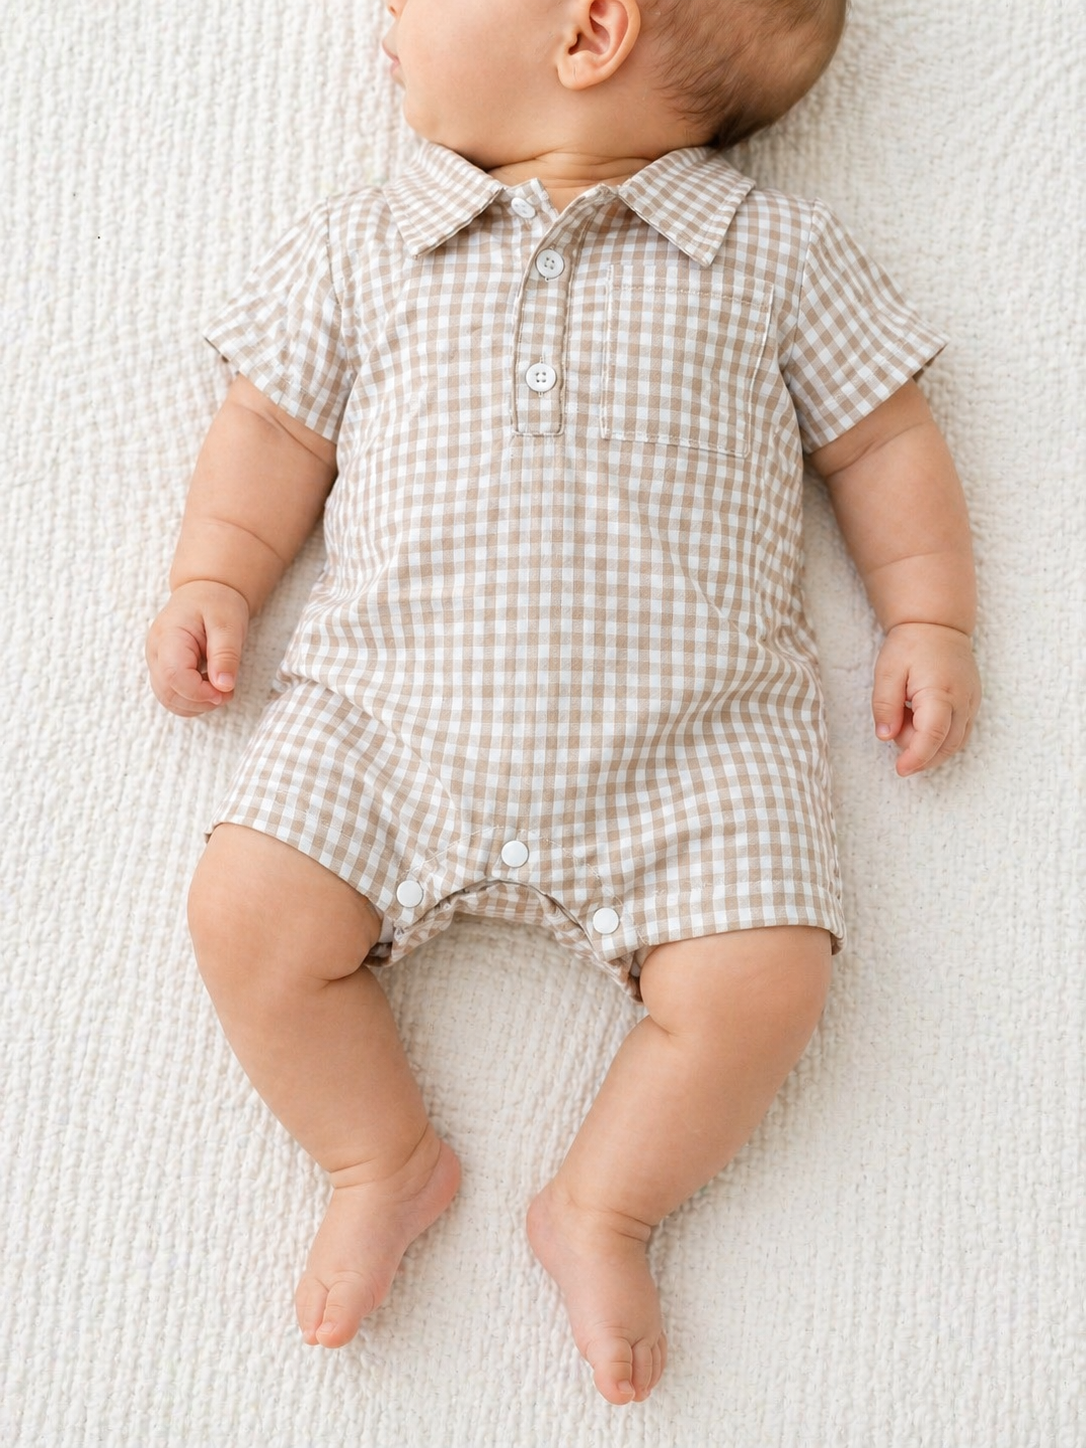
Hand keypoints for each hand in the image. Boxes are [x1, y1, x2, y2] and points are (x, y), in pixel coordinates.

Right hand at [145, 580, 249, 716]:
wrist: (205, 592)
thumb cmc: (216, 603)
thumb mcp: (228, 624)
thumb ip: (225, 655)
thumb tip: (224, 686)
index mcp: (168, 636)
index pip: (173, 676)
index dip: (199, 692)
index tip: (225, 691)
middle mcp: (155, 652)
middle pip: (168, 693)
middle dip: (201, 702)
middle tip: (227, 691)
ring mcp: (156, 663)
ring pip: (168, 700)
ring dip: (197, 705)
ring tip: (220, 689)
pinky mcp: (163, 671)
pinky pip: (172, 696)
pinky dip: (192, 701)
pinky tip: (209, 688)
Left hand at [871, 622, 979, 776]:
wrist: (937, 625)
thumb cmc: (909, 646)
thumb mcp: (887, 671)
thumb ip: (885, 705)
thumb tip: (886, 736)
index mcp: (940, 692)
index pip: (932, 736)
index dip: (916, 757)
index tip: (900, 770)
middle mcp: (963, 701)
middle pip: (945, 746)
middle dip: (918, 749)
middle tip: (896, 724)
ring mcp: (972, 704)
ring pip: (955, 744)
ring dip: (928, 744)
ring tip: (908, 716)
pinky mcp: (973, 705)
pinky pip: (959, 734)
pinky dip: (939, 737)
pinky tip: (920, 720)